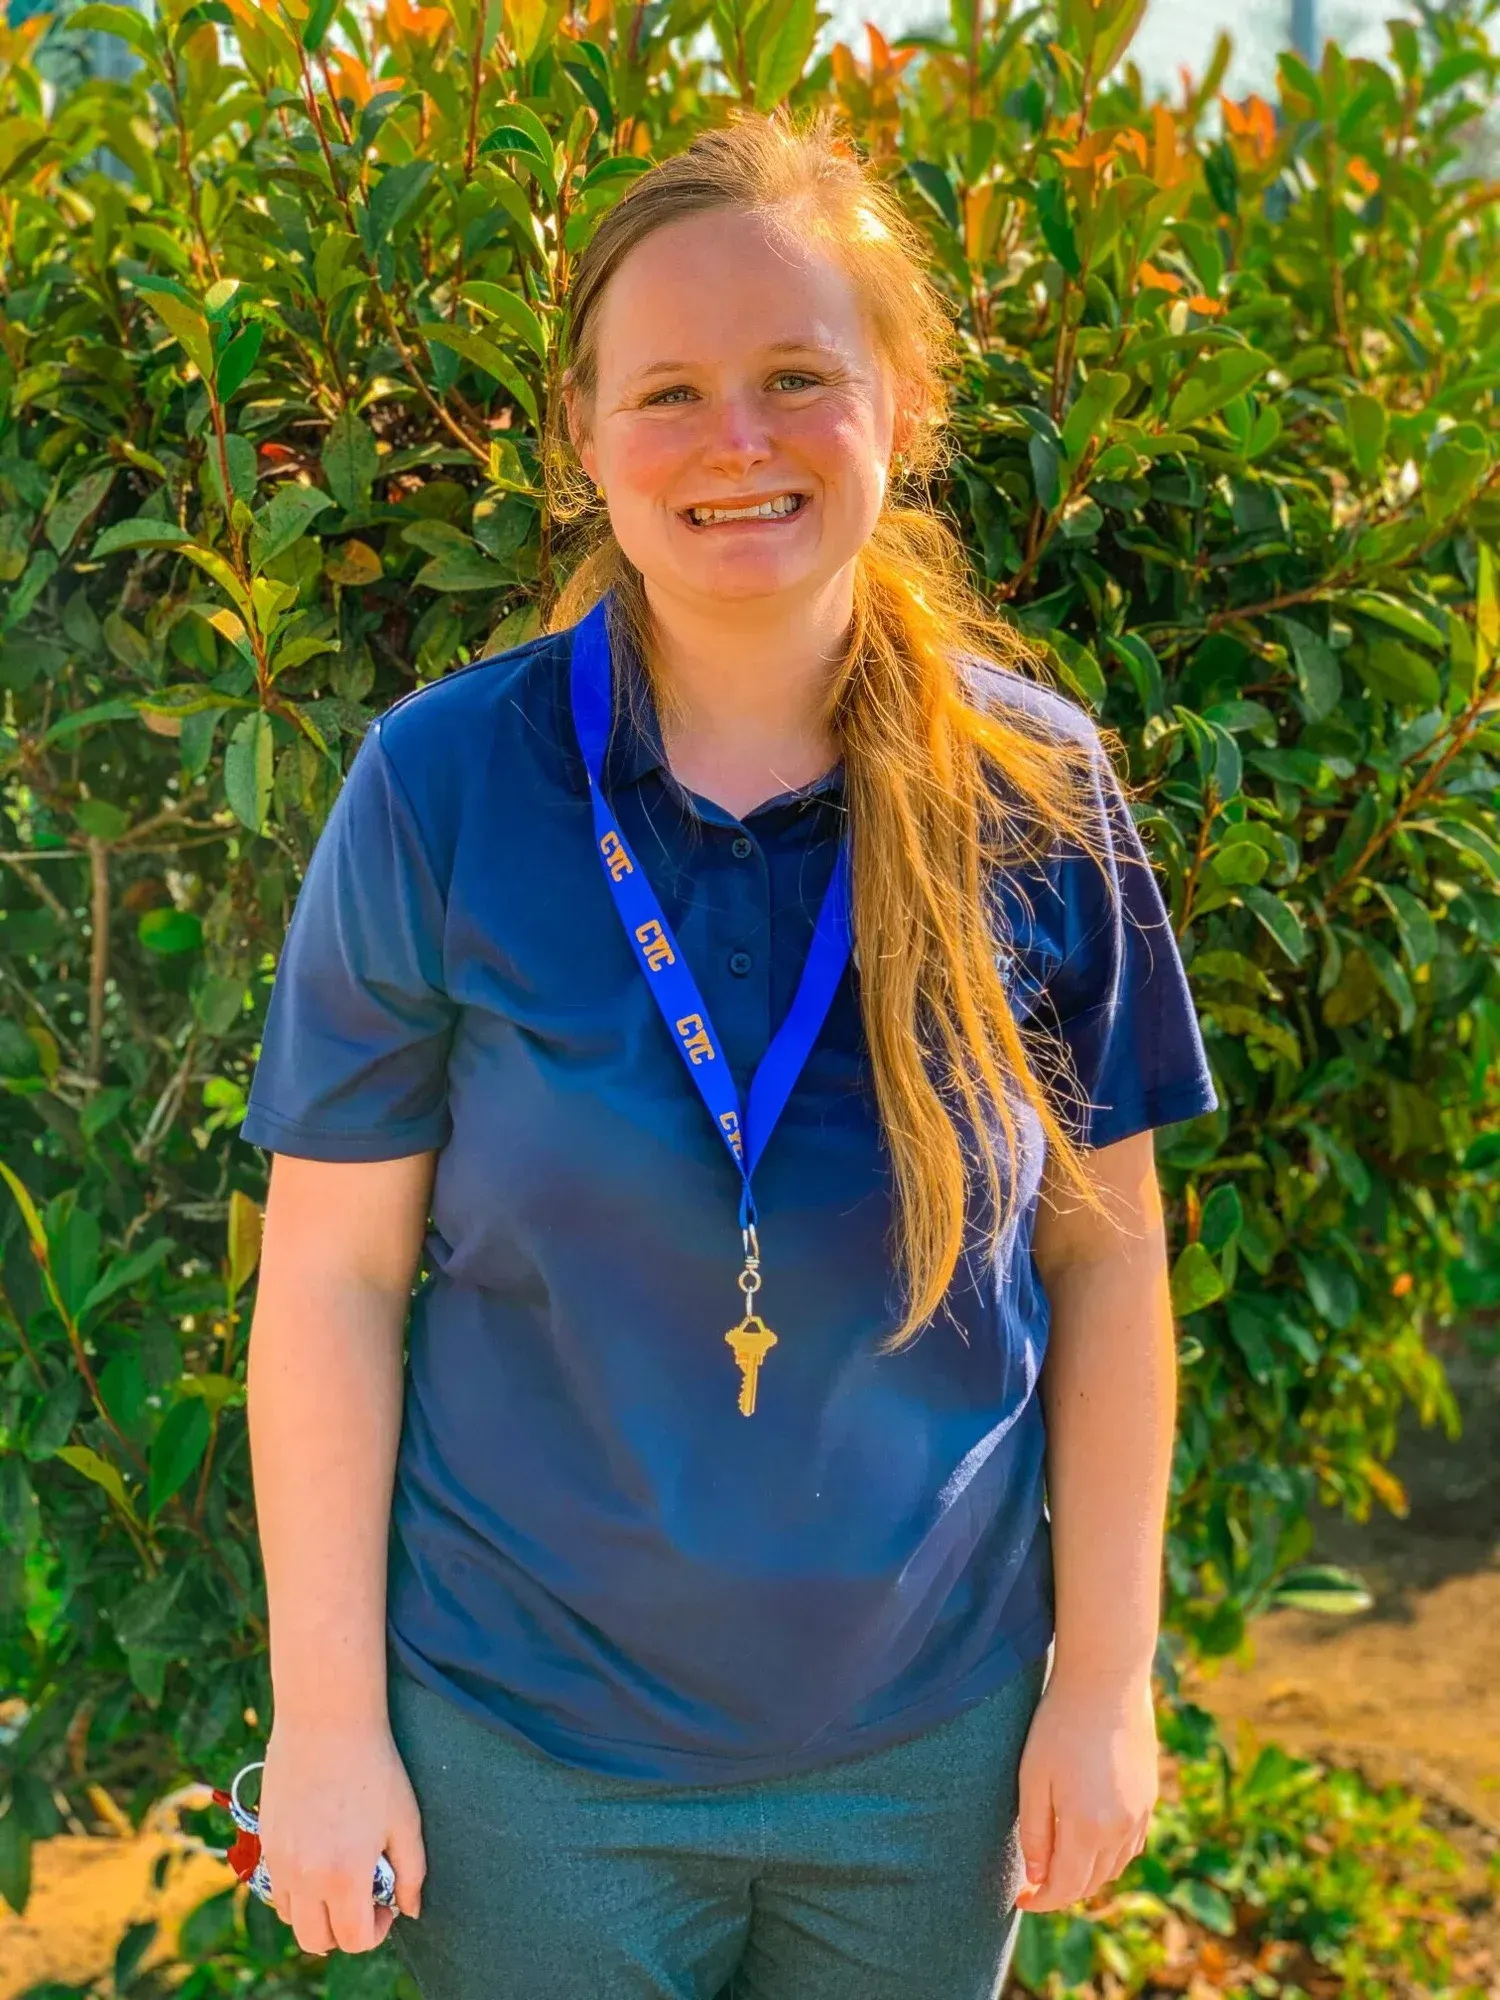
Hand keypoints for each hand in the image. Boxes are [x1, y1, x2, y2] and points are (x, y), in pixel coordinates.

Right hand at [257, 1716, 425, 1954]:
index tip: (386, 1904)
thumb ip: (412, 1872)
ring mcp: (279, 1860)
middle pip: (316, 1941)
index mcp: (343, 1874)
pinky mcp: (265, 1840)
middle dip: (343, 1931)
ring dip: (316, 1911)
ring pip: (292, 1918)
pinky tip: (319, 1856)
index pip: (352, 1940)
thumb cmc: (375, 1766)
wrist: (327, 1720)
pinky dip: (296, 1888)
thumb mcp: (405, 1819)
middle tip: (364, 1897)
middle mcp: (304, 1876)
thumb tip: (410, 1909)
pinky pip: (276, 1887)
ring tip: (340, 1876)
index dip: (375, 1931)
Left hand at [1012, 1669, 1155, 1913]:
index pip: (1065, 1888)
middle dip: (1061, 1891)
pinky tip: (1091, 1843)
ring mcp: (1140, 1814)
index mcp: (1087, 1828)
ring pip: (1114, 1868)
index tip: (1020, 1898)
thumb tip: (1037, 1876)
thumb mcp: (1032, 1777)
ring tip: (1058, 1864)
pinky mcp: (1149, 1797)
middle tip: (1034, 1883)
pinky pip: (1131, 1845)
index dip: (1041, 1901)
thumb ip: (1034, 1832)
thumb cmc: (1059, 1724)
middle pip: (1091, 1883)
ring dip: (1086, 1876)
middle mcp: (1120, 1829)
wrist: (1106, 1680)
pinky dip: (1110, 1857)